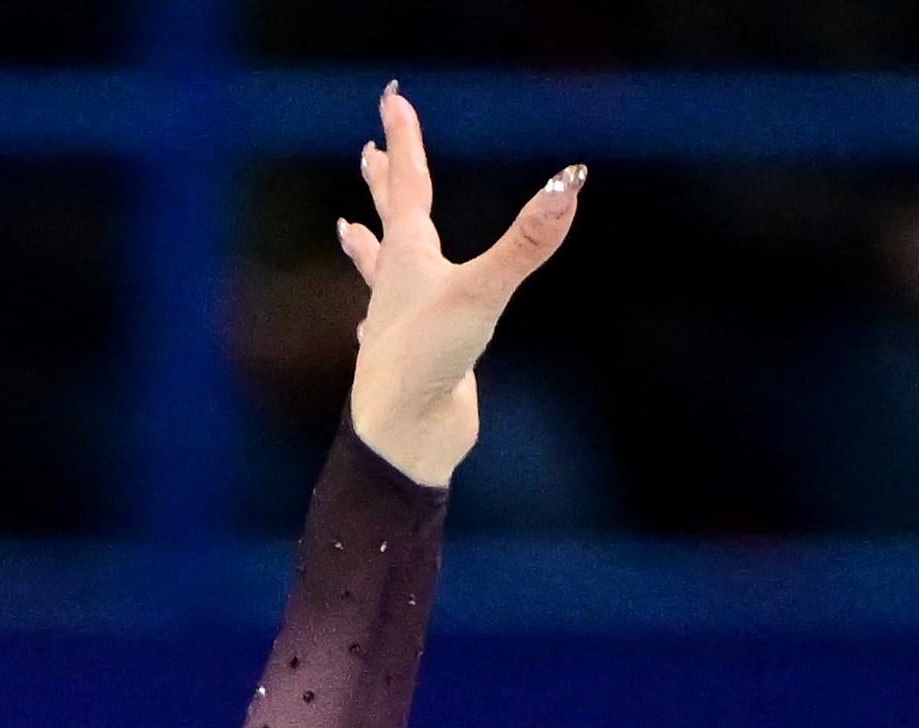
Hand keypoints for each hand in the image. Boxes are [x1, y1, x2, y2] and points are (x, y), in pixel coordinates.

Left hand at [333, 86, 581, 489]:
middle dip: (382, 182)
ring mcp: (401, 323)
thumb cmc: (428, 358)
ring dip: (366, 246)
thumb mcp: (482, 292)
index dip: (405, 139)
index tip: (393, 101)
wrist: (403, 436)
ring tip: (348, 230)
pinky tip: (366, 321)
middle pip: (387, 220)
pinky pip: (388, 324)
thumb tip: (571, 185)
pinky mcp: (412, 359)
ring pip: (379, 273)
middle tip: (368, 152)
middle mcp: (397, 284)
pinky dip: (376, 311)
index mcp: (408, 258)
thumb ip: (526, 242)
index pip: (409, 184)